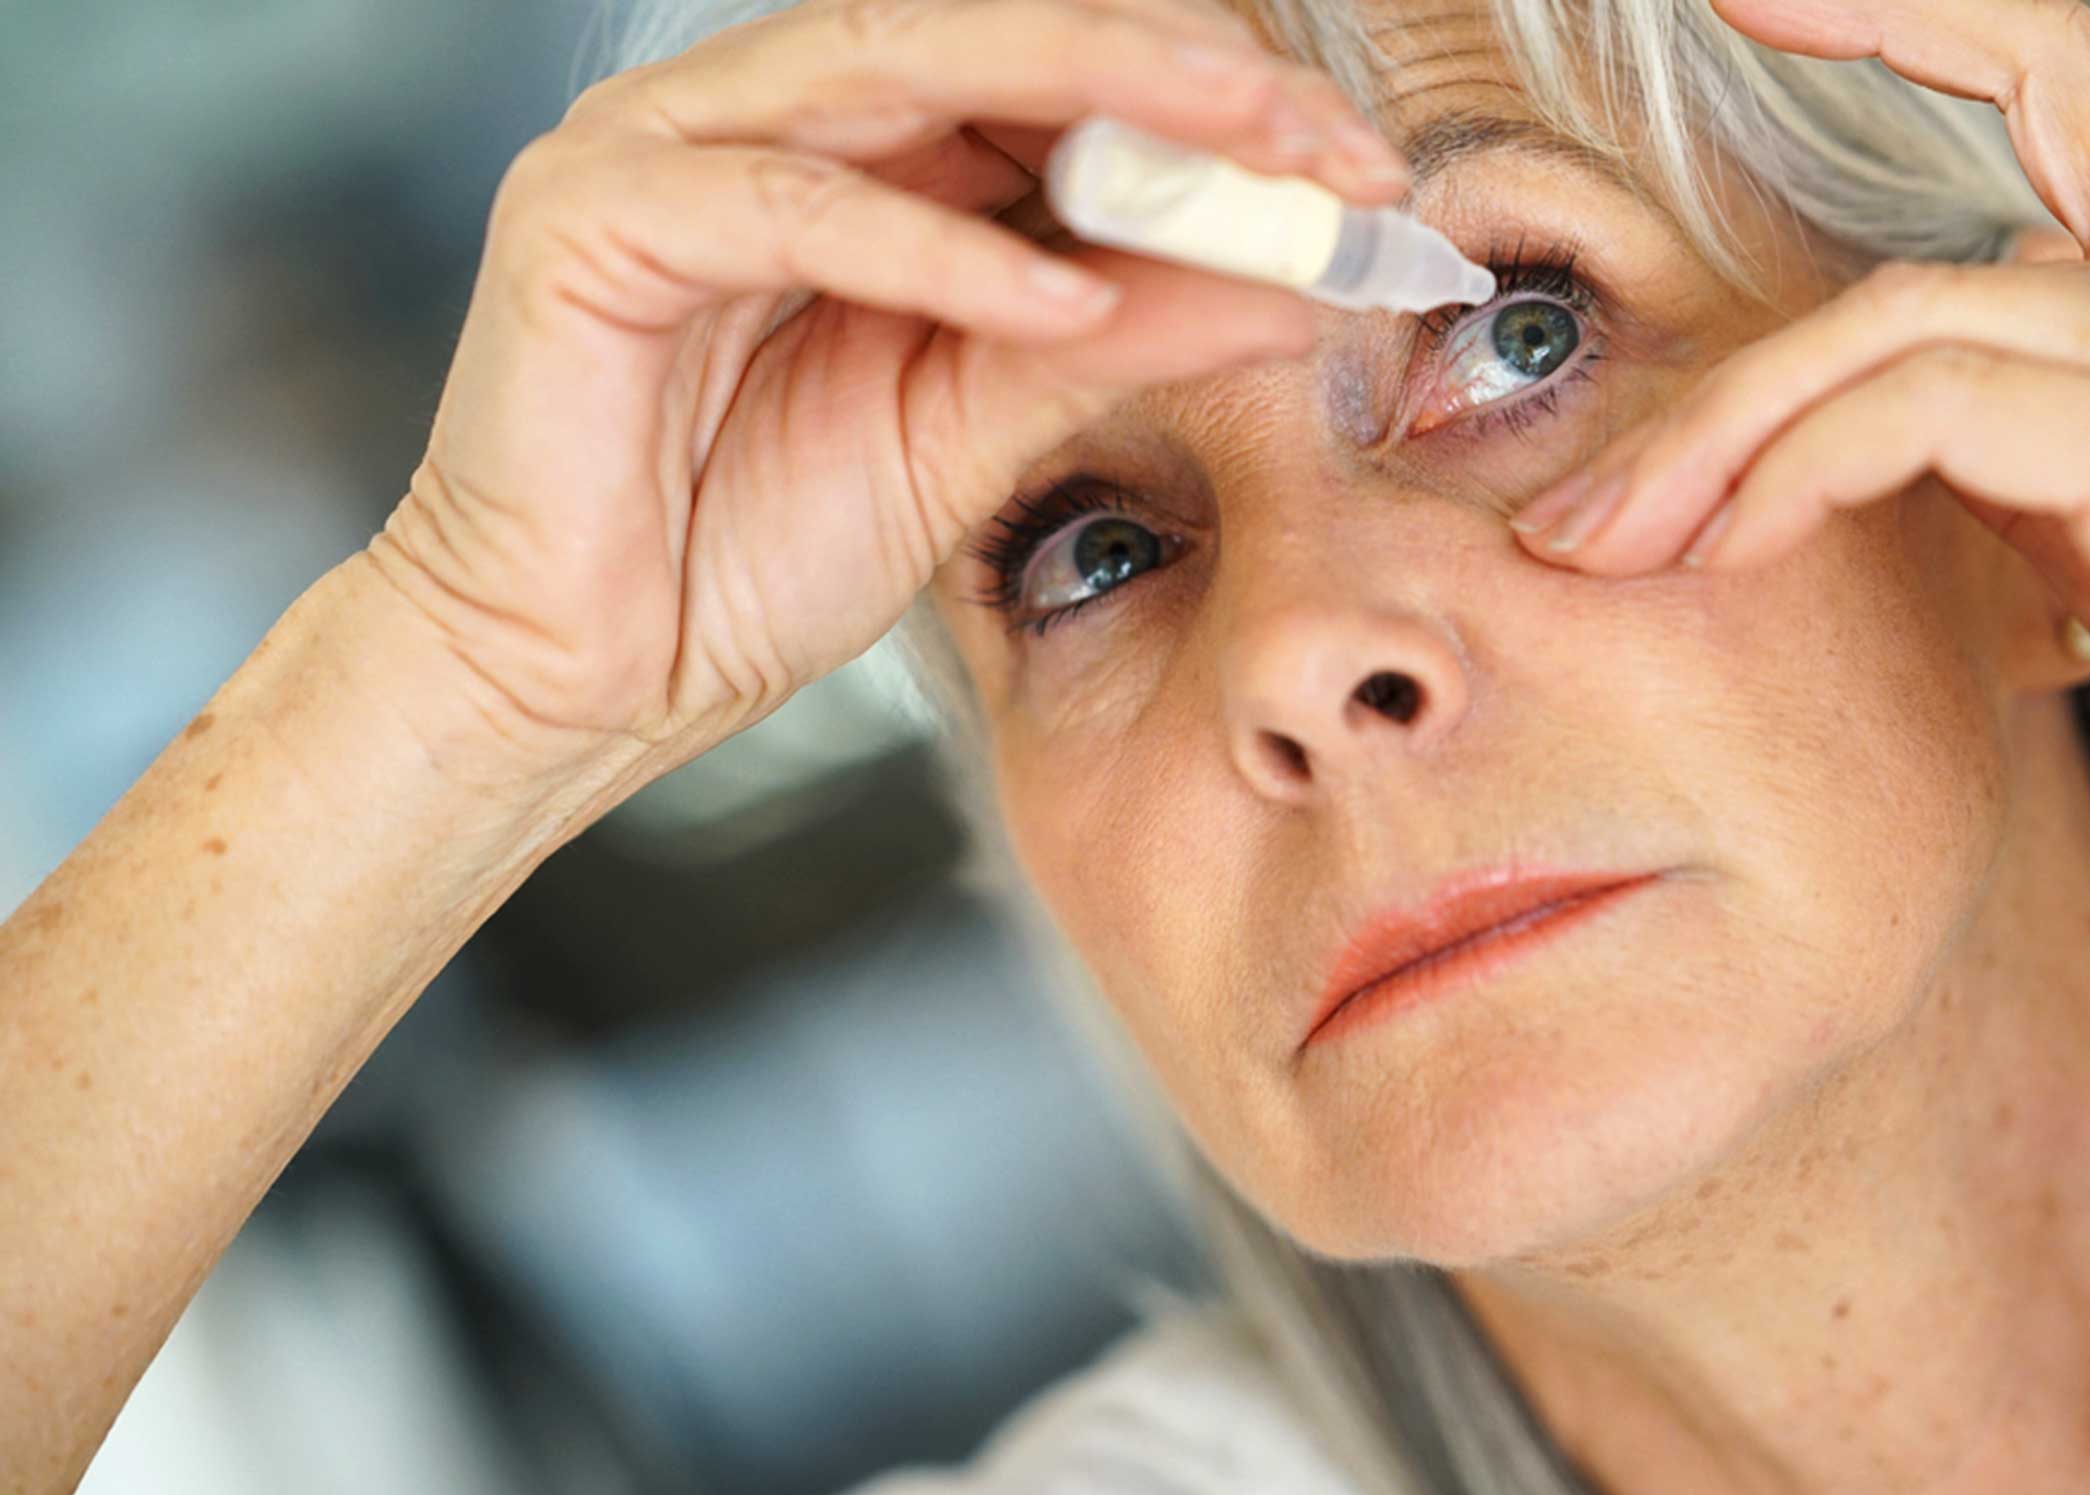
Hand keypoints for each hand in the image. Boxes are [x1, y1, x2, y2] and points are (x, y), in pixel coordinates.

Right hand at [366, 0, 1408, 785]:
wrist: (579, 677)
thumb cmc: (752, 552)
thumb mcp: (982, 433)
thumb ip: (1119, 343)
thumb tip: (1292, 292)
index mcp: (856, 157)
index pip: (1051, 82)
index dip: (1207, 111)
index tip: (1351, 178)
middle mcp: (762, 119)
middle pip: (994, 39)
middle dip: (1177, 80)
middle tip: (1320, 138)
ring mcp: (666, 146)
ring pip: (900, 68)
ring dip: (1088, 105)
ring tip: (1237, 161)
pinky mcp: (591, 215)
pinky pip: (794, 207)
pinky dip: (935, 249)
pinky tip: (1060, 298)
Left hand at [1506, 0, 2089, 982]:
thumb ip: (2014, 441)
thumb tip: (1872, 415)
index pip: (2054, 76)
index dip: (1907, 22)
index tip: (1753, 1)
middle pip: (1904, 276)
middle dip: (1718, 392)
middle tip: (1581, 512)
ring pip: (1894, 331)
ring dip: (1721, 444)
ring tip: (1611, 545)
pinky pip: (1933, 411)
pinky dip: (1804, 471)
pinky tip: (1735, 549)